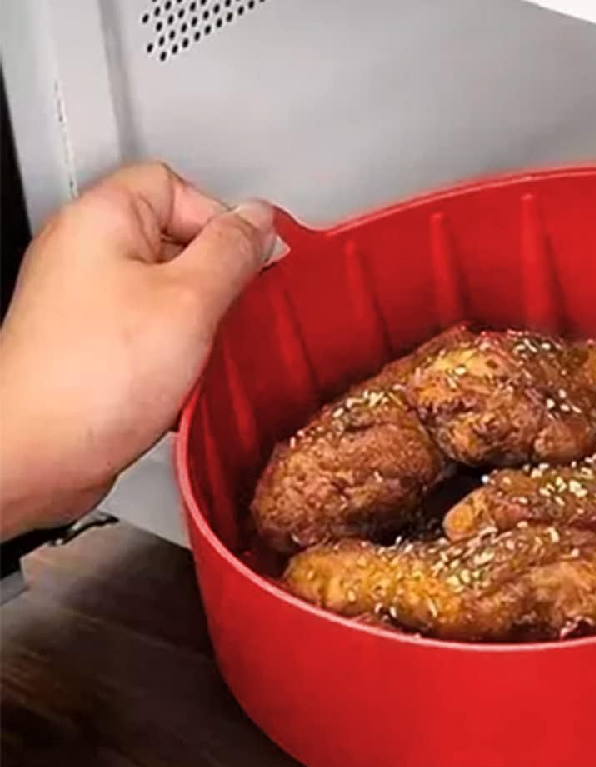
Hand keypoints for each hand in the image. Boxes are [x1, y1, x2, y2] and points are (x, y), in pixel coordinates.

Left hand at [0, 161, 274, 539]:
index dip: (224, 222)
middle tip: (229, 312)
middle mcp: (87, 251)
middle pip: (176, 238)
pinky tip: (185, 379)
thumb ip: (232, 252)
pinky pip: (152, 330)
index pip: (179, 185)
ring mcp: (86, 299)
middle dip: (216, 278)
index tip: (254, 262)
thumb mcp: (190, 301)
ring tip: (202, 351)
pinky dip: (177, 351)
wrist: (37, 453)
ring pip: (168, 290)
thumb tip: (260, 221)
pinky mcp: (92, 344)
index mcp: (103, 218)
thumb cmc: (92, 380)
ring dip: (200, 321)